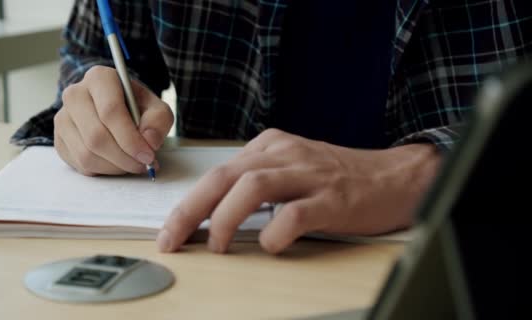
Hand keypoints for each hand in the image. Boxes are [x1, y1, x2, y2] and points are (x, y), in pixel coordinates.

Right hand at [53, 66, 173, 175]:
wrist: (116, 110)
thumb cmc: (136, 108)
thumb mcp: (156, 108)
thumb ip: (158, 121)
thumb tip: (149, 141)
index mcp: (99, 78)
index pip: (110, 111)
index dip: (130, 138)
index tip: (147, 155)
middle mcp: (75, 94)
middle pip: (96, 136)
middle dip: (124, 157)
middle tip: (143, 164)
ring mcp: (63, 118)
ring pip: (86, 154)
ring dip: (115, 166)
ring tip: (132, 163)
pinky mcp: (59, 140)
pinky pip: (80, 164)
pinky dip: (103, 170)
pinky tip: (117, 162)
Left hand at [157, 129, 440, 253]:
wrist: (393, 177)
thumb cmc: (337, 177)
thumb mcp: (289, 168)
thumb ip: (254, 182)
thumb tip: (212, 214)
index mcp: (269, 146)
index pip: (217, 173)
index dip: (188, 204)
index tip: (171, 231)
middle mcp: (284, 154)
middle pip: (224, 177)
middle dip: (191, 211)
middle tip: (174, 239)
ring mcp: (309, 174)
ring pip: (253, 187)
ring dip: (226, 219)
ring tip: (218, 245)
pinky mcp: (332, 197)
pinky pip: (295, 213)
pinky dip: (276, 232)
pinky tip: (271, 245)